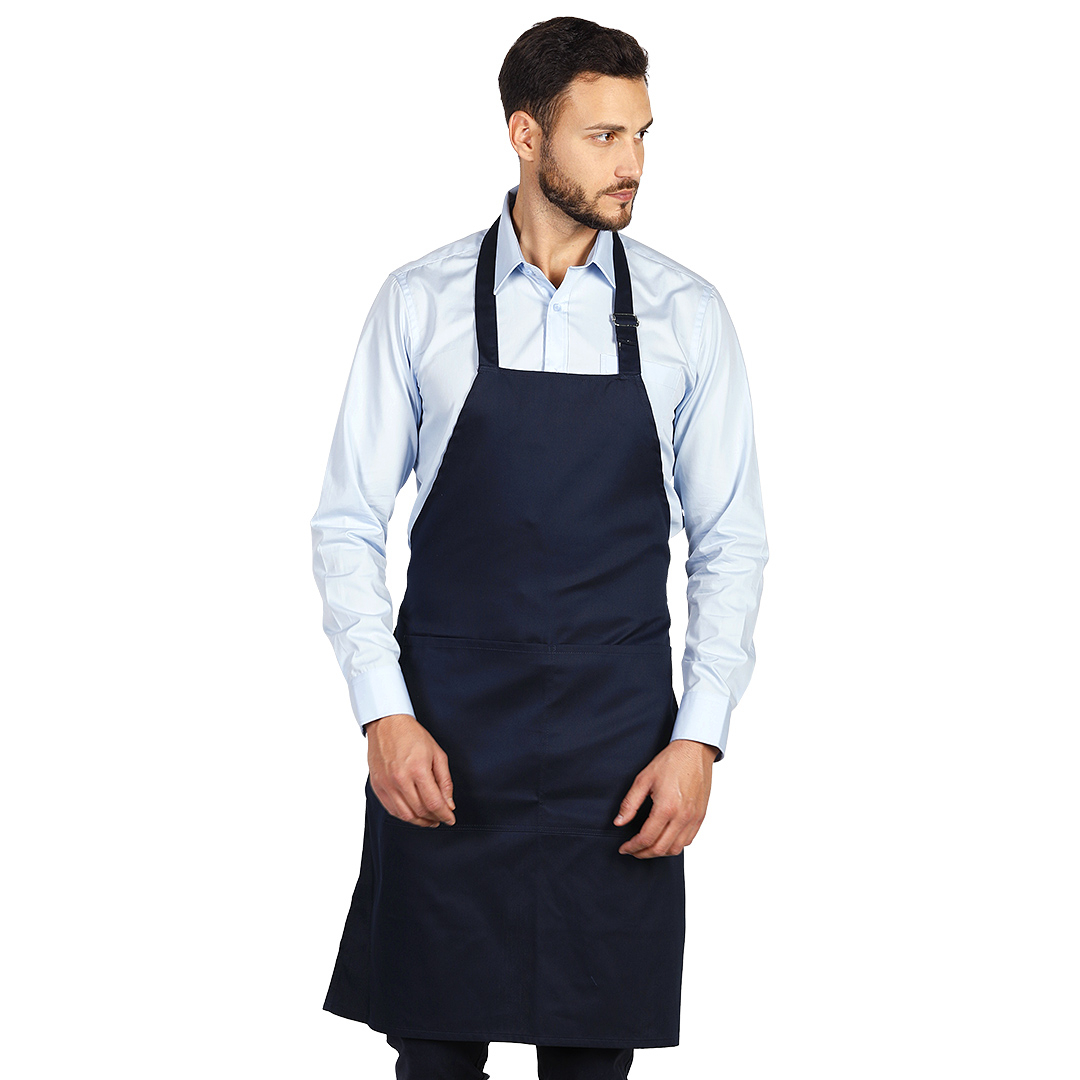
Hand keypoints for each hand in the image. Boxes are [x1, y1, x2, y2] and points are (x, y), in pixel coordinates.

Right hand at [365, 713, 455, 827]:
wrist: (386, 724)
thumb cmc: (412, 735)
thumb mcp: (437, 754)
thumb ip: (445, 781)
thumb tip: (449, 804)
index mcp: (418, 769)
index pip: (433, 803)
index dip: (445, 815)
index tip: (451, 819)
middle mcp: (400, 779)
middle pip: (420, 811)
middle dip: (434, 819)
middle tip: (442, 818)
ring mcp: (386, 784)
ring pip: (405, 815)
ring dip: (420, 821)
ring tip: (429, 819)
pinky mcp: (377, 786)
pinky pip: (391, 810)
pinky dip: (404, 816)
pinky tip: (414, 813)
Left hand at [613, 739, 717, 857]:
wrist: (695, 751)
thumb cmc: (670, 762)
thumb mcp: (643, 779)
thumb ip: (630, 803)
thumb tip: (619, 822)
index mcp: (666, 807)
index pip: (647, 838)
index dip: (632, 847)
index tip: (624, 848)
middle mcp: (682, 816)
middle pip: (661, 848)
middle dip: (643, 854)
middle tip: (632, 851)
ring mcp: (694, 818)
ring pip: (676, 849)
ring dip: (659, 852)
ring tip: (647, 848)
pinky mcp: (701, 816)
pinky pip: (688, 840)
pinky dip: (675, 846)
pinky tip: (665, 840)